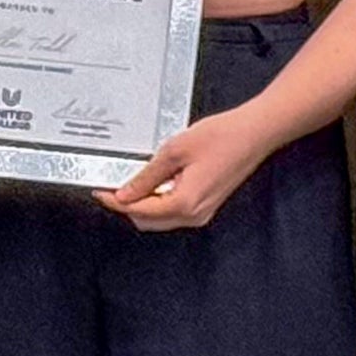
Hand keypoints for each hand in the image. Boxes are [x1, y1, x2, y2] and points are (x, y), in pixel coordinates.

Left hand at [94, 107, 273, 231]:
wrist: (254, 133)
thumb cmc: (223, 137)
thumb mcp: (174, 151)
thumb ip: (146, 176)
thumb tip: (125, 193)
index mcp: (184, 203)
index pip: (139, 211)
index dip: (115, 202)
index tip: (101, 192)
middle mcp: (194, 215)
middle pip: (148, 221)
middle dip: (127, 206)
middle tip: (112, 186)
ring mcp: (202, 212)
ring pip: (161, 219)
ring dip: (143, 204)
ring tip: (132, 182)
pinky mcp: (206, 205)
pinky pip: (175, 211)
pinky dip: (159, 201)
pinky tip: (154, 182)